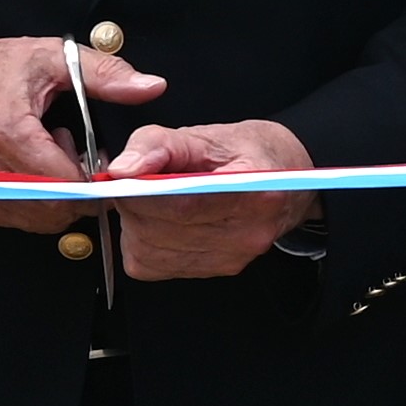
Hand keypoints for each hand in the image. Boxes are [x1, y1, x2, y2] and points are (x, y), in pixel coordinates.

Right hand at [0, 29, 156, 234]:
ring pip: (39, 219)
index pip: (70, 183)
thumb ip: (105, 74)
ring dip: (54, 194)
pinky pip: (15, 219)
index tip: (97, 156)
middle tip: (68, 148)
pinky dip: (31, 201)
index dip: (95, 175)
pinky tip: (25, 169)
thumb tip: (152, 87)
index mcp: (8, 134)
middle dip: (77, 185)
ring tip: (43, 153)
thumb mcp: (46, 57)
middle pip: (58, 207)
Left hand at [98, 117, 313, 280]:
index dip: (140, 191)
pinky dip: (144, 241)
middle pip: (161, 229)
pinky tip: (161, 221)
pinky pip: (153, 264)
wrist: (285, 179)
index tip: (122, 176)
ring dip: (137, 223)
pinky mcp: (212, 271)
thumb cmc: (248, 153)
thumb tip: (121, 170)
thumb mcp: (204, 135)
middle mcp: (247, 233)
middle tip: (135, 181)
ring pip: (150, 250)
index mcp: (254, 192)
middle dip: (134, 204)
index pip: (181, 204)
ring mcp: (231, 257)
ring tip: (152, 199)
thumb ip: (157, 145)